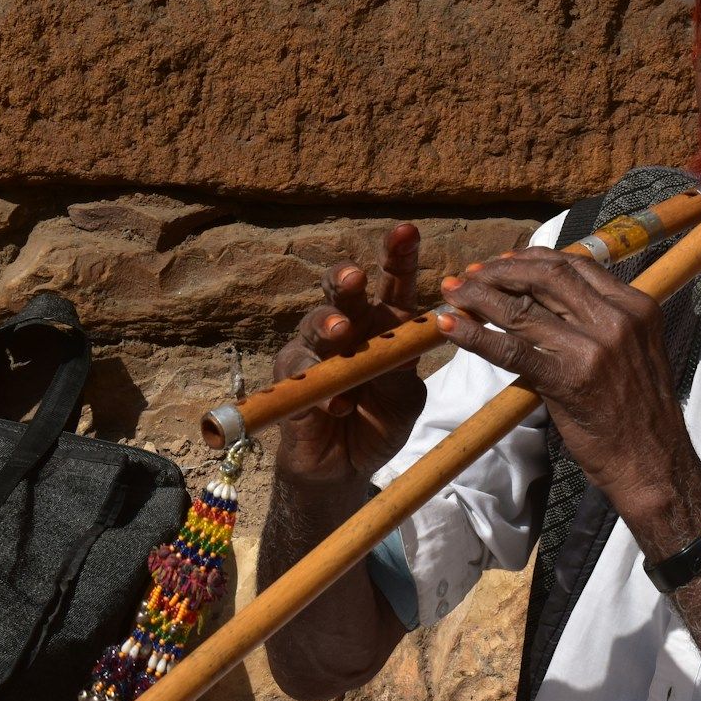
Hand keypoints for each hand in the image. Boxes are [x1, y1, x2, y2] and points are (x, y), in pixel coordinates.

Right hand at [273, 224, 428, 488]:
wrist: (346, 468)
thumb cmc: (378, 423)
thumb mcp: (405, 399)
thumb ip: (405, 370)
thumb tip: (408, 341)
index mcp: (383, 326)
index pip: (392, 285)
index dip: (398, 257)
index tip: (407, 232)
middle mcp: (347, 329)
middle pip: (342, 292)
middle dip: (345, 279)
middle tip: (355, 276)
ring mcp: (316, 352)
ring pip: (315, 324)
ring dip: (328, 325)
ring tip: (341, 332)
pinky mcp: (292, 380)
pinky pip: (301, 373)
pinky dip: (323, 390)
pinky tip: (339, 406)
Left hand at [434, 247, 700, 521]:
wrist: (653, 463)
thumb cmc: (638, 411)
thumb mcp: (632, 349)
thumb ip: (597, 320)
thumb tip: (543, 301)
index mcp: (635, 306)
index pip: (574, 265)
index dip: (530, 258)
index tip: (501, 261)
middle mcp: (616, 320)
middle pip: (546, 276)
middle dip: (500, 270)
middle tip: (469, 274)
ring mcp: (593, 348)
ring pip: (522, 308)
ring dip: (479, 296)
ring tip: (452, 292)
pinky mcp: (568, 380)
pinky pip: (512, 350)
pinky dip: (475, 335)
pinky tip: (450, 326)